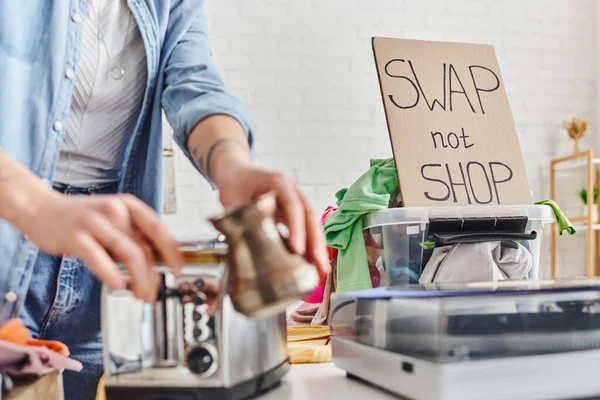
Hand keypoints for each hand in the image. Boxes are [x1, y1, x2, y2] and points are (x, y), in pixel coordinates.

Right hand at [19, 191, 183, 302]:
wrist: (39, 209)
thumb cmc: (79, 218)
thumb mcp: (112, 219)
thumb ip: (131, 235)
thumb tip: (156, 261)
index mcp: (127, 205)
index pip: (157, 227)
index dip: (171, 249)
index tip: (178, 267)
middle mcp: (115, 211)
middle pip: (144, 246)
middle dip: (153, 275)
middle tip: (154, 292)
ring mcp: (95, 223)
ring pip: (129, 253)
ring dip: (140, 279)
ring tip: (141, 295)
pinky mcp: (76, 237)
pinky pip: (99, 258)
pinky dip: (111, 274)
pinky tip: (118, 285)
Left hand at [215, 164, 329, 276]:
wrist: (237, 173)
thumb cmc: (235, 184)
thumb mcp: (232, 198)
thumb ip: (239, 219)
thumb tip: (242, 248)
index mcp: (278, 182)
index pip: (292, 205)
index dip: (296, 227)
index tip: (297, 249)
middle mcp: (293, 190)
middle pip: (310, 215)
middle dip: (315, 241)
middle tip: (318, 264)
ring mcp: (297, 200)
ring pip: (312, 223)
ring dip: (318, 246)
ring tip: (322, 270)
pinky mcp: (296, 213)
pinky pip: (307, 228)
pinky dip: (311, 246)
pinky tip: (314, 264)